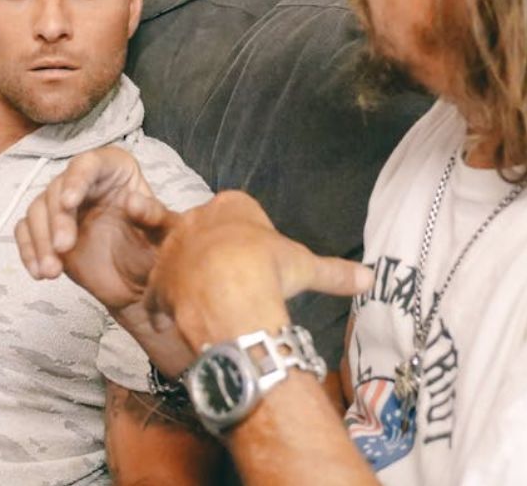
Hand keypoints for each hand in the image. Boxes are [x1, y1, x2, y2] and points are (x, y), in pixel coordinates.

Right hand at [15, 146, 195, 373]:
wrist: (139, 284)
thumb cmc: (155, 251)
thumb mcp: (164, 234)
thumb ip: (154, 216)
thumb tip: (133, 202)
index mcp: (115, 170)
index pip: (89, 164)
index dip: (76, 180)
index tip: (69, 203)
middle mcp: (85, 182)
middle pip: (57, 189)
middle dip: (57, 220)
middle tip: (64, 248)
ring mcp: (63, 206)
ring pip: (38, 210)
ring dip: (40, 240)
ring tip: (51, 271)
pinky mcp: (48, 230)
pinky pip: (26, 232)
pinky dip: (29, 251)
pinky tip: (39, 272)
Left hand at [142, 191, 373, 349]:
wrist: (226, 291)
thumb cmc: (268, 269)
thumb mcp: (306, 267)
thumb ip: (335, 272)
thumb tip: (370, 278)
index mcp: (232, 205)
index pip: (238, 214)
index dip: (250, 239)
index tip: (261, 262)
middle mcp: (195, 220)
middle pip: (206, 234)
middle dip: (217, 255)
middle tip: (235, 283)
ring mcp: (172, 250)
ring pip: (181, 261)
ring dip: (192, 279)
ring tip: (213, 305)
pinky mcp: (156, 280)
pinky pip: (162, 293)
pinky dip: (172, 306)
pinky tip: (189, 321)